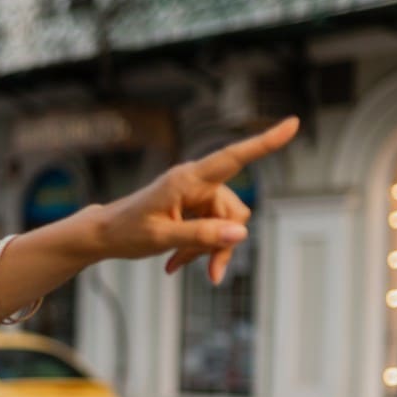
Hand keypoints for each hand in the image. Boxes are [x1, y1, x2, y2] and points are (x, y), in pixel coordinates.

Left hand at [89, 117, 297, 282]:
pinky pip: (212, 230)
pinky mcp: (193, 208)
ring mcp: (196, 195)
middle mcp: (196, 182)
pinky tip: (176, 264)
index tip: (293, 123)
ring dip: (207, 249)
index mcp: (187, 178)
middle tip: (207, 273)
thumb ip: (201, 235)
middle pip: (234, 211)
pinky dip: (199, 249)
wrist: (103, 235)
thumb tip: (241, 232)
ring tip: (177, 264)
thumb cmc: (126, 231)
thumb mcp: (162, 237)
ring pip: (225, 225)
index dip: (265, 142)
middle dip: (222, 242)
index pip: (233, 157)